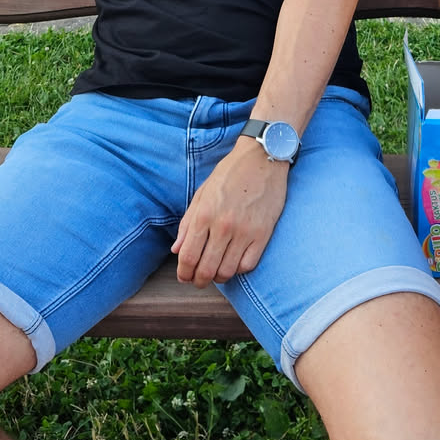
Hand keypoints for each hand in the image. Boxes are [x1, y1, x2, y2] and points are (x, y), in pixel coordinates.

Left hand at [172, 141, 289, 287]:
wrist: (262, 158)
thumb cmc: (230, 174)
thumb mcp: (202, 193)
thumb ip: (187, 223)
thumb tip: (176, 250)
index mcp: (204, 214)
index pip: (188, 256)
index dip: (183, 273)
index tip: (184, 277)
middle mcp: (223, 226)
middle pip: (206, 269)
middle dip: (198, 281)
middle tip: (198, 281)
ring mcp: (245, 231)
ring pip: (227, 271)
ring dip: (218, 278)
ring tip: (216, 273)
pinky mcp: (263, 234)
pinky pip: (248, 265)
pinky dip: (238, 269)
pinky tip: (234, 262)